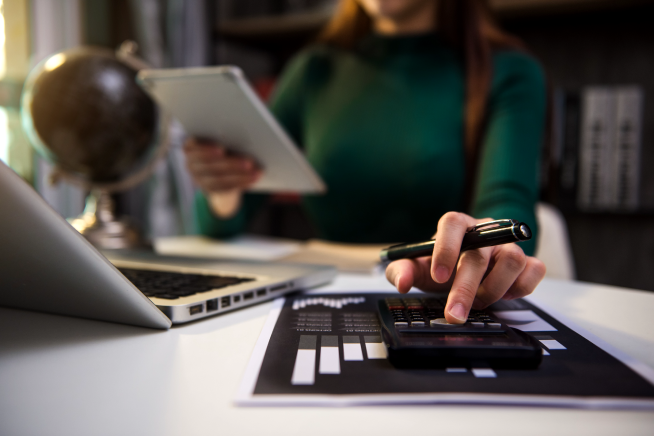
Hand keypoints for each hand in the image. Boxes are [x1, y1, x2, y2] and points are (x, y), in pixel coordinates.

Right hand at [183, 137, 260, 193]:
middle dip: (232, 164)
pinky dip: (241, 183)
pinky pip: (225, 188)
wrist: (218, 173)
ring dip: (240, 176)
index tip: (222, 149)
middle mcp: (191, 164)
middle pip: (210, 165)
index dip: (206, 148)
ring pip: (219, 179)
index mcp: (191, 147)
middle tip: (250, 162)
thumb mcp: (223, 142)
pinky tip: (253, 179)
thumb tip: (245, 138)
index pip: (193, 145)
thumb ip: (227, 140)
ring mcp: (199, 179)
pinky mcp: (209, 190)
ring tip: (256, 172)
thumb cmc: (223, 149)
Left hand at [385, 212, 545, 323]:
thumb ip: (401, 270)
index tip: (437, 276)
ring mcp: (507, 245)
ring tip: (479, 301)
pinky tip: (503, 296)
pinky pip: (534, 270)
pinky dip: (520, 288)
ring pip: (512, 260)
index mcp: (456, 225)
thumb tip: (402, 282)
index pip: (453, 224)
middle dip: (465, 289)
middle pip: (479, 254)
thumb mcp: (415, 269)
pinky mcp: (527, 262)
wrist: (460, 273)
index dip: (446, 248)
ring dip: (493, 289)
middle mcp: (485, 231)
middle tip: (454, 314)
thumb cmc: (439, 267)